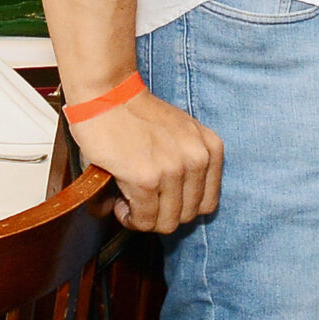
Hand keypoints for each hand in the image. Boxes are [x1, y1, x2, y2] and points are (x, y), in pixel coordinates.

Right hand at [71, 89, 223, 233]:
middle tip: (142, 203)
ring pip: (167, 222)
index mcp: (210, 148)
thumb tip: (178, 206)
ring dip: (144, 219)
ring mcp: (174, 170)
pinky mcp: (148, 179)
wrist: (108, 97)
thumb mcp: (181, 134)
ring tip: (130, 201)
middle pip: (188, 215)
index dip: (182, 208)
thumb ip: (189, 164)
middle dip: (161, 216)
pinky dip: (129, 218)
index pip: (208, 202)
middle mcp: (197, 159)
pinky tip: (120, 202)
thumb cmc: (138, 115)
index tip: (162, 203)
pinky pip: (144, 219)